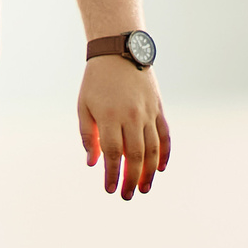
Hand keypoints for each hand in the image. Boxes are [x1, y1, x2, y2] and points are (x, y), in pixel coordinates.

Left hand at [78, 57, 170, 199]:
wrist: (119, 52)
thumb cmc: (95, 82)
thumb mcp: (83, 107)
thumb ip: (86, 136)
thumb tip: (92, 163)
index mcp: (109, 116)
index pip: (111, 153)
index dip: (111, 174)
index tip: (110, 189)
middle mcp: (130, 116)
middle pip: (134, 155)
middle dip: (131, 179)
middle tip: (128, 195)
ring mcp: (147, 112)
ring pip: (152, 149)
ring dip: (149, 172)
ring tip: (144, 188)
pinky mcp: (158, 108)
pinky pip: (164, 135)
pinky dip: (164, 153)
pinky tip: (160, 168)